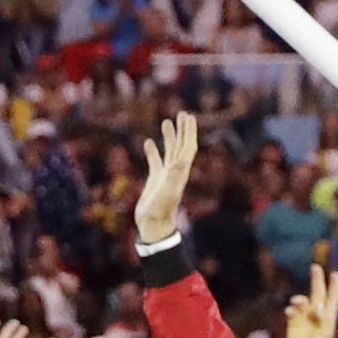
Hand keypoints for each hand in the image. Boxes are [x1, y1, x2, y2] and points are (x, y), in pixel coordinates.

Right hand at [133, 111, 198, 248]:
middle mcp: (176, 171)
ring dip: (169, 136)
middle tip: (182, 113)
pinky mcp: (155, 180)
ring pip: (169, 151)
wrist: (153, 224)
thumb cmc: (160, 210)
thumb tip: (182, 160)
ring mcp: (165, 175)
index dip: (189, 132)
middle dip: (183, 130)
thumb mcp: (167, 192)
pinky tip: (148, 142)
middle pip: (182, 145)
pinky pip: (155, 161)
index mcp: (181, 171)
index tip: (189, 117)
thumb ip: (174, 176)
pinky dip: (152, 151)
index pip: (188, 147)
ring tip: (167, 121)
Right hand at [281, 262, 337, 337]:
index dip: (334, 285)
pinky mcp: (294, 320)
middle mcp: (316, 311)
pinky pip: (292, 310)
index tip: (335, 273)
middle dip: (317, 280)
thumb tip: (317, 308)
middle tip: (315, 267)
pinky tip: (290, 312)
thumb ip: (322, 319)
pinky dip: (291, 309)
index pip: (333, 297)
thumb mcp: (325, 332)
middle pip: (317, 292)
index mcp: (328, 314)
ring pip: (302, 300)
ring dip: (300, 299)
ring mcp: (305, 314)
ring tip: (298, 302)